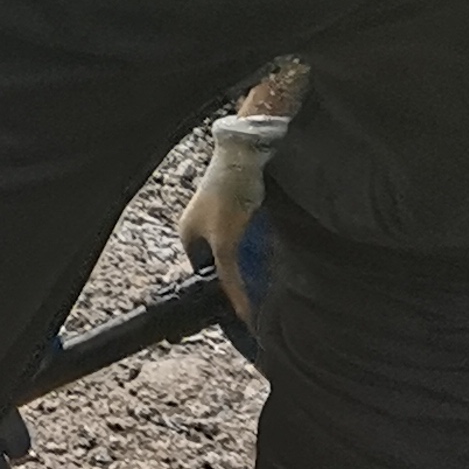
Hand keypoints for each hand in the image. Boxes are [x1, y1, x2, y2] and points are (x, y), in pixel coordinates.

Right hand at [177, 113, 289, 334]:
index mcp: (189, 237)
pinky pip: (253, 241)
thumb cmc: (228, 194)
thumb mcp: (226, 243)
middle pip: (224, 266)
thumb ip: (231, 279)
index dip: (226, 296)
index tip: (250, 315)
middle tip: (267, 299)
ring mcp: (223, 219)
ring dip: (255, 266)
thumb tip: (242, 315)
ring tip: (277, 281)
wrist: (246, 152)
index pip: (207, 277)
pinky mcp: (242, 211)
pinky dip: (263, 250)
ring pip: (241, 253)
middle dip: (242, 281)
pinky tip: (278, 255)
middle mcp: (203, 229)